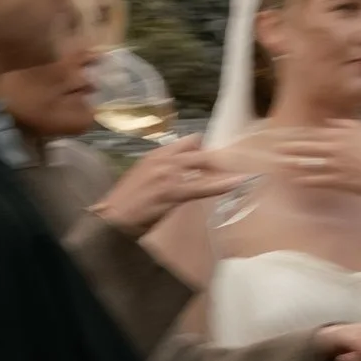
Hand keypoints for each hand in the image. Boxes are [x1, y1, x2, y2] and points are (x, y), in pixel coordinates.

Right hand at [93, 140, 246, 238]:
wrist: (112, 219)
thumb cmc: (128, 204)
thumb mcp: (145, 177)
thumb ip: (166, 171)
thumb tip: (188, 173)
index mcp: (156, 154)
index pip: (190, 141)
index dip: (207, 150)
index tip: (221, 158)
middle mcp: (163, 158)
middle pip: (201, 149)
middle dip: (221, 157)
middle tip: (239, 164)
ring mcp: (168, 173)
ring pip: (206, 164)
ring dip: (226, 169)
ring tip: (247, 173)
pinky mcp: (172, 191)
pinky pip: (204, 185)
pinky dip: (224, 184)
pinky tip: (240, 182)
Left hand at [263, 123, 360, 208]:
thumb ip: (345, 125)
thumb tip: (330, 122)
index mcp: (342, 134)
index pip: (314, 133)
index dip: (297, 134)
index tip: (283, 134)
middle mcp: (336, 148)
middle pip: (307, 147)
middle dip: (289, 148)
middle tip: (273, 148)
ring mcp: (336, 165)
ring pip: (309, 164)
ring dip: (293, 164)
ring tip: (279, 164)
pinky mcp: (339, 181)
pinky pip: (318, 180)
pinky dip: (306, 180)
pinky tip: (296, 180)